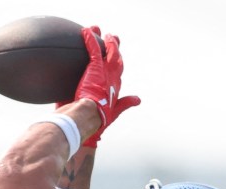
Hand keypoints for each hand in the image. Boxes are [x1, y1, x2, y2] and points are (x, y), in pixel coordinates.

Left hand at [73, 26, 140, 146]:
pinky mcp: (96, 67)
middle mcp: (114, 79)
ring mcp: (106, 72)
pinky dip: (91, 39)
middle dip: (116, 49)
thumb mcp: (112, 113)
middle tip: (113, 39)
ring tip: (102, 33)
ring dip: (107, 41)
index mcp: (116, 90)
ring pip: (109, 52)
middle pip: (117, 60)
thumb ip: (124, 104)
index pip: (117, 74)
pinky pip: (94, 49)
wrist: (88, 118)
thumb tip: (138, 101)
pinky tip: (87, 32)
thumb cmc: (95, 121)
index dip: (117, 66)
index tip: (115, 59)